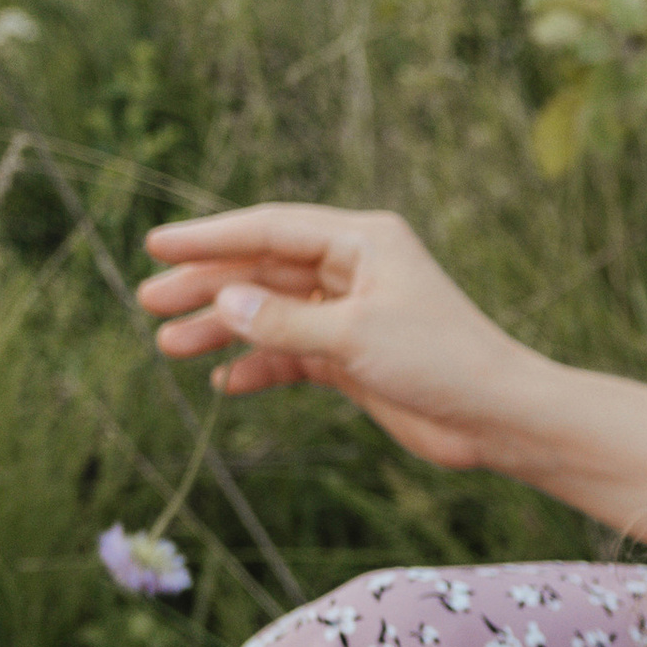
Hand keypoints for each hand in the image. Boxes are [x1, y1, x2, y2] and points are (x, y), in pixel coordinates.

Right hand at [136, 204, 533, 472]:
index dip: (211, 238)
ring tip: (169, 345)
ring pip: (273, 313)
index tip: (157, 247)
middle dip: (208, 285)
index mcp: (364, 241)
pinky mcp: (356, 356)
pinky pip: (294, 353)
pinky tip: (225, 380)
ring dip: (225, 328)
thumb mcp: (354, 338)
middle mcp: (356, 270)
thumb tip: (224, 302)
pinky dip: (260, 365)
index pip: (271, 229)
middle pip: (265, 269)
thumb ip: (284, 322)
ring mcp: (354, 313)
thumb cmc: (441, 362)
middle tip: (149, 301)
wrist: (497, 417)